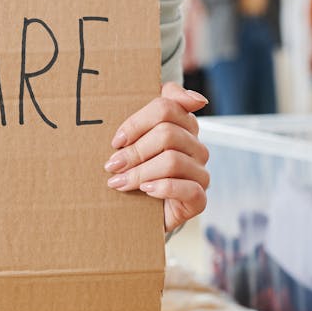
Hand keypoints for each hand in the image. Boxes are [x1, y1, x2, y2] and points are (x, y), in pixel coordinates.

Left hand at [104, 83, 209, 232]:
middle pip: (167, 134)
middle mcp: (196, 146)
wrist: (138, 212)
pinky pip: (187, 189)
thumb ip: (152, 111)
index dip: (137, 122)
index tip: (117, 140)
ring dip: (140, 172)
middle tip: (112, 165)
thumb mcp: (134, 139)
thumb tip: (194, 98)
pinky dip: (162, 188)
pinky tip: (145, 191)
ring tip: (119, 182)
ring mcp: (200, 172)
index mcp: (183, 125)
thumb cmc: (135, 170)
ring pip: (172, 161)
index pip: (167, 107)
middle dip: (134, 151)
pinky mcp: (199, 198)